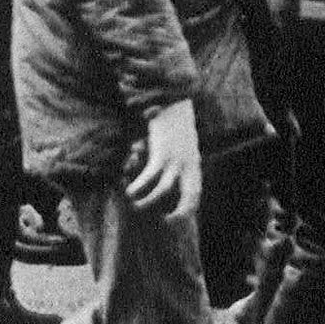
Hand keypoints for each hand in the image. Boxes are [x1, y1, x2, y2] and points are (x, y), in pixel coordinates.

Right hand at [126, 98, 200, 219]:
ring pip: (165, 189)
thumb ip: (172, 163)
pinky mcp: (162, 152)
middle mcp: (189, 164)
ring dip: (149, 201)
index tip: (173, 219)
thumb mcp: (178, 147)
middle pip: (191, 195)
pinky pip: (150, 175)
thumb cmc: (171, 126)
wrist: (173, 100)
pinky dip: (139, 185)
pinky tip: (128, 191)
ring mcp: (176, 159)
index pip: (196, 192)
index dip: (187, 208)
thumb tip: (157, 180)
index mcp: (193, 164)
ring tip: (135, 206)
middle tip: (165, 223)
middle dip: (180, 212)